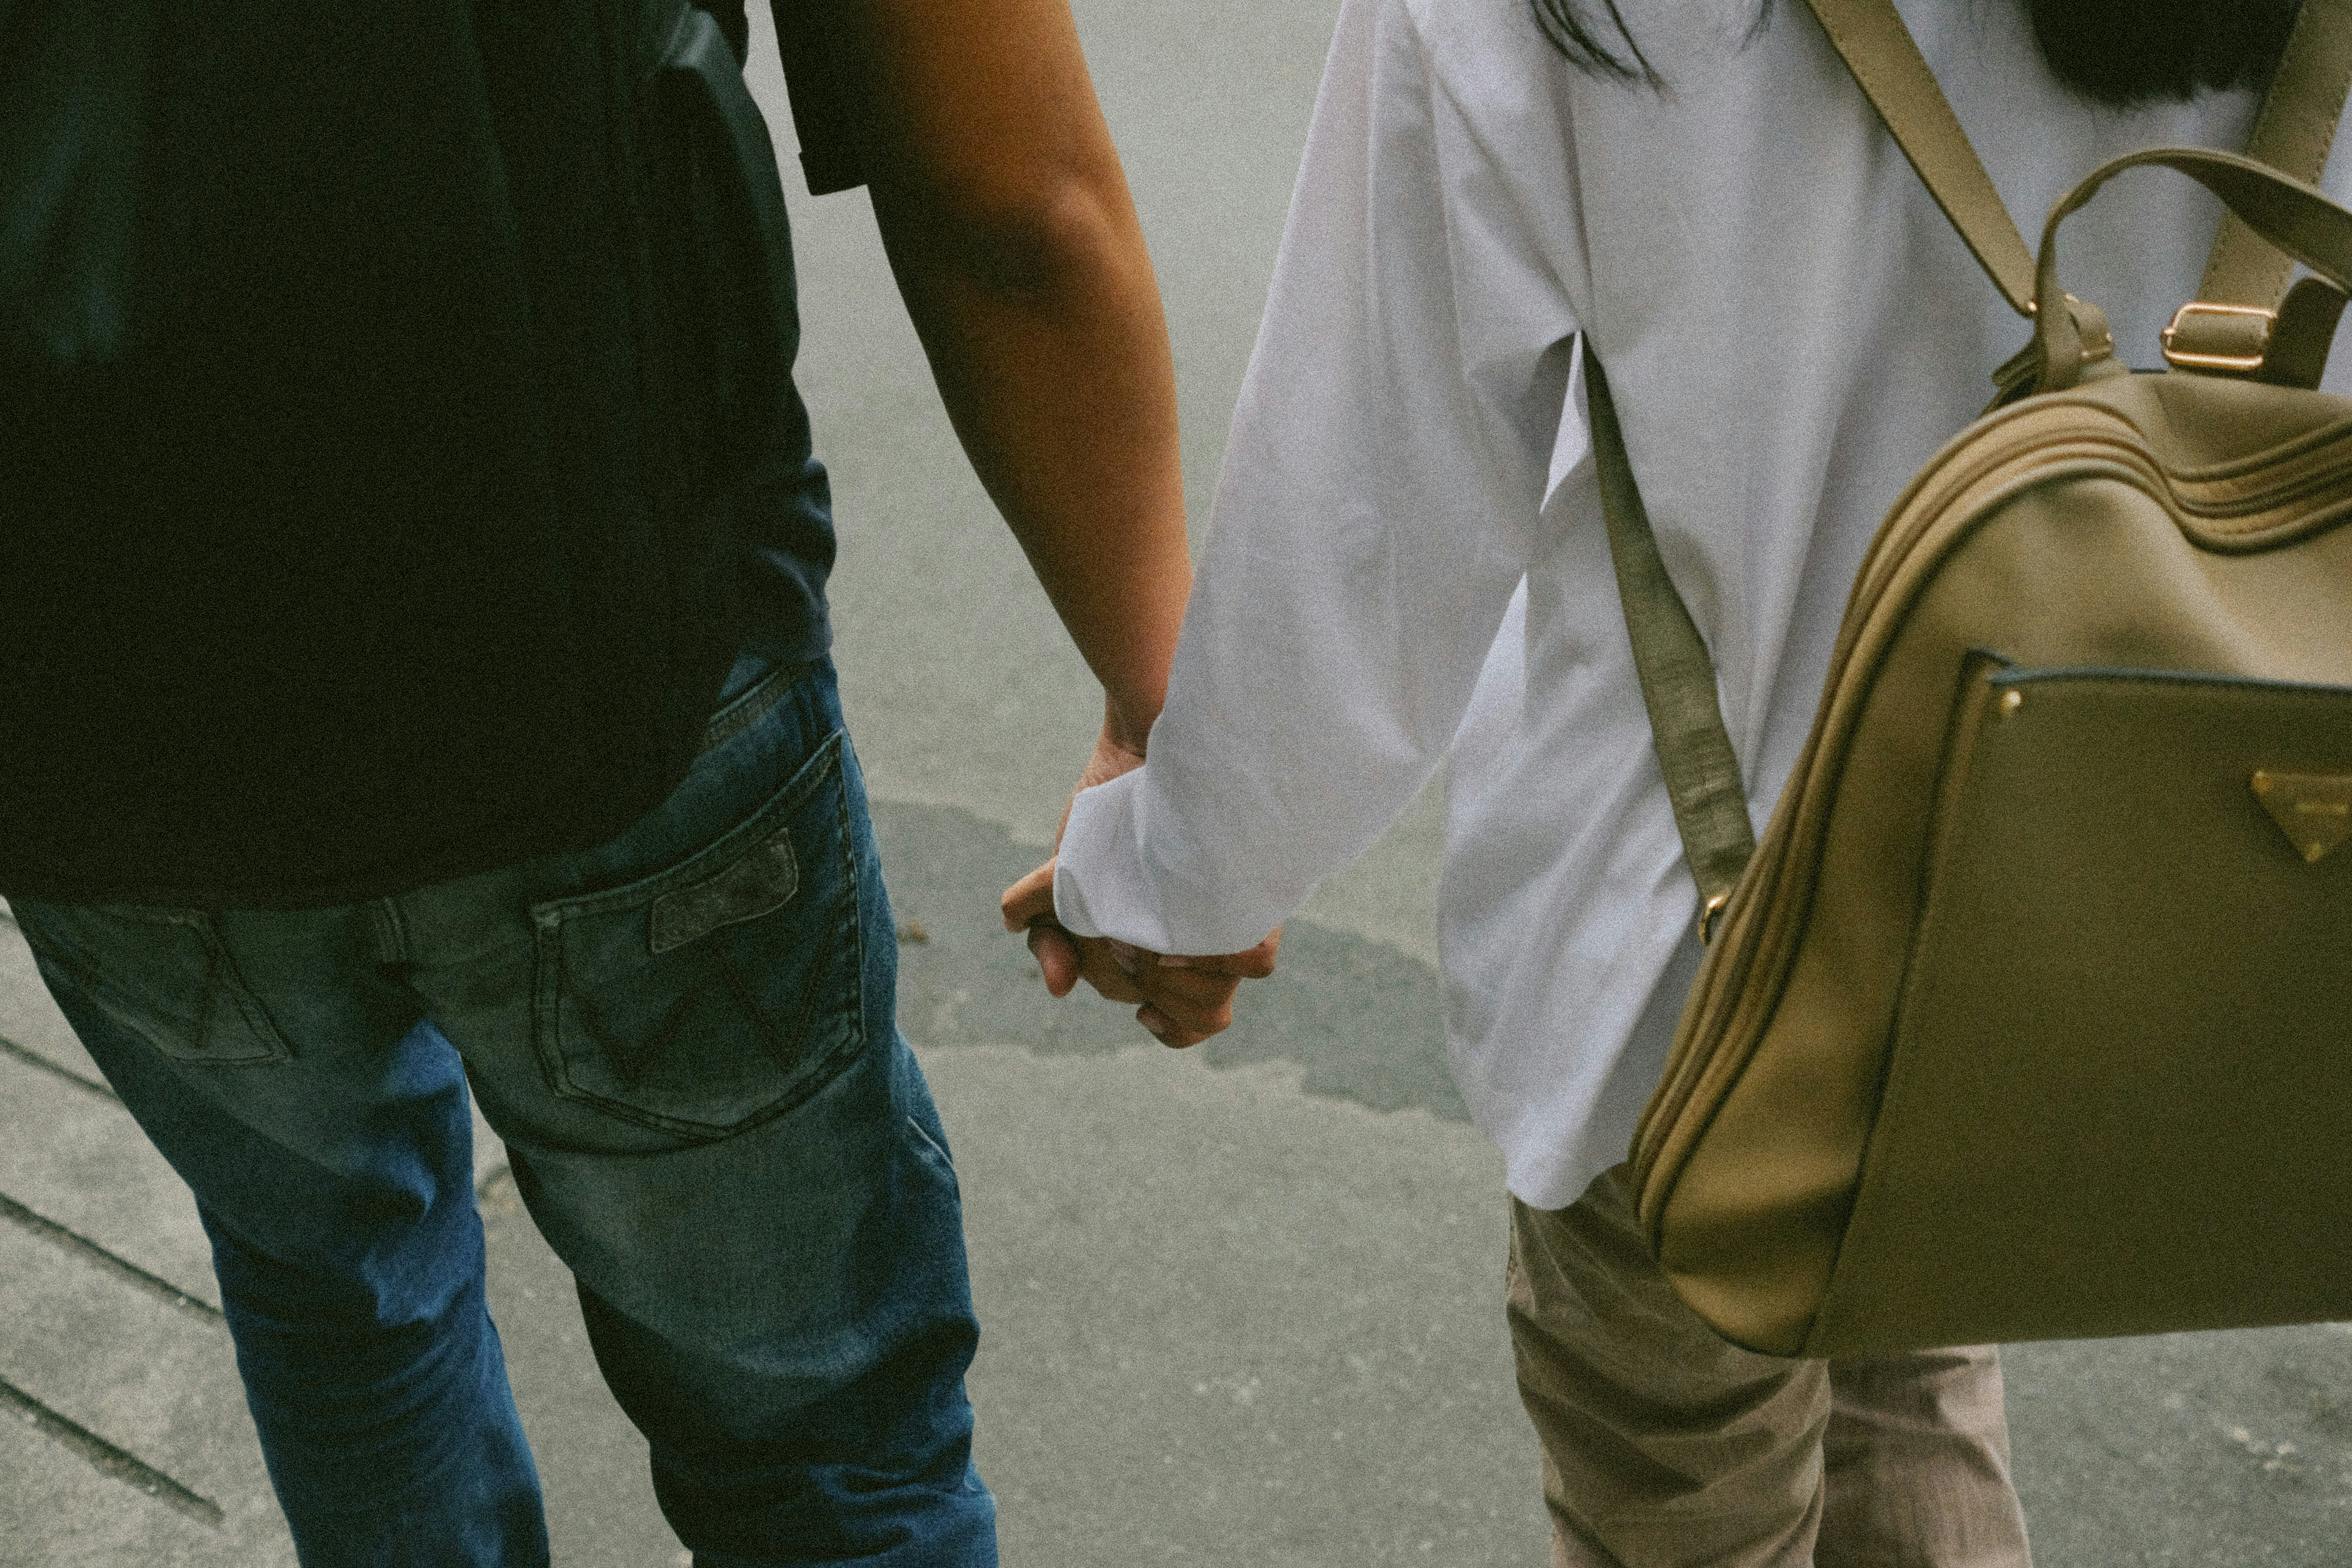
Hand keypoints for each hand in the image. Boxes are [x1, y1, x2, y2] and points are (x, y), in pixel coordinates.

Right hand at [1000, 715, 1281, 1045]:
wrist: (1139, 749)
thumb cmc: (1105, 823)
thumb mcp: (1064, 884)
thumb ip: (1051, 939)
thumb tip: (1058, 988)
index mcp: (1184, 950)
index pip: (1192, 1025)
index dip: (1171, 1026)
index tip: (1144, 1010)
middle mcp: (1217, 940)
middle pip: (1200, 1013)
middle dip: (1149, 988)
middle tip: (1119, 939)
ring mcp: (1235, 918)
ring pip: (1220, 996)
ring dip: (1169, 978)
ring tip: (1137, 932)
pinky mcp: (1252, 895)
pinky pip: (1254, 961)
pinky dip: (1210, 959)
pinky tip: (1171, 933)